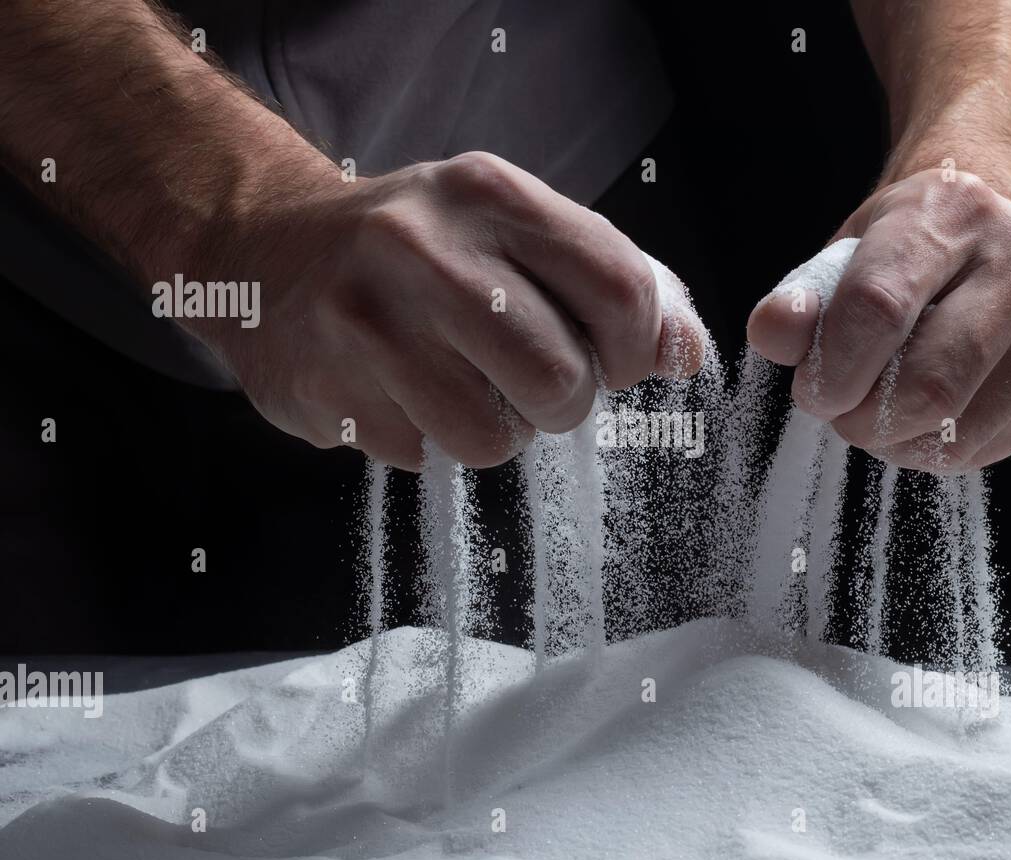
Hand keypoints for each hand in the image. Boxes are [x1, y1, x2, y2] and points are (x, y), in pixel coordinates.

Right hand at [186, 151, 704, 469]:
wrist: (266, 250)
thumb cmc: (420, 246)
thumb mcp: (512, 228)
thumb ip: (607, 280)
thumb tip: (686, 353)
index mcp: (489, 194)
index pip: (619, 287)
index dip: (637, 347)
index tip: (616, 360)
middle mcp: (424, 249)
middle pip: (558, 378)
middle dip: (565, 402)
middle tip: (538, 386)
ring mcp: (365, 323)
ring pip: (491, 438)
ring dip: (497, 431)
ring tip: (464, 387)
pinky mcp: (326, 392)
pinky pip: (423, 456)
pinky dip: (428, 438)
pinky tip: (398, 391)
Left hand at [747, 168, 1010, 471]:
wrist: (999, 225)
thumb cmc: (910, 245)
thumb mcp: (848, 250)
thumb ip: (803, 297)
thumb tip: (773, 335)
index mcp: (957, 211)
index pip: (880, 308)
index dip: (832, 368)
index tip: (812, 391)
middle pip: (929, 387)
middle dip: (864, 418)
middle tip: (842, 407)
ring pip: (957, 436)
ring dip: (896, 442)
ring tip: (881, 407)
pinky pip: (982, 452)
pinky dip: (933, 448)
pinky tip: (928, 411)